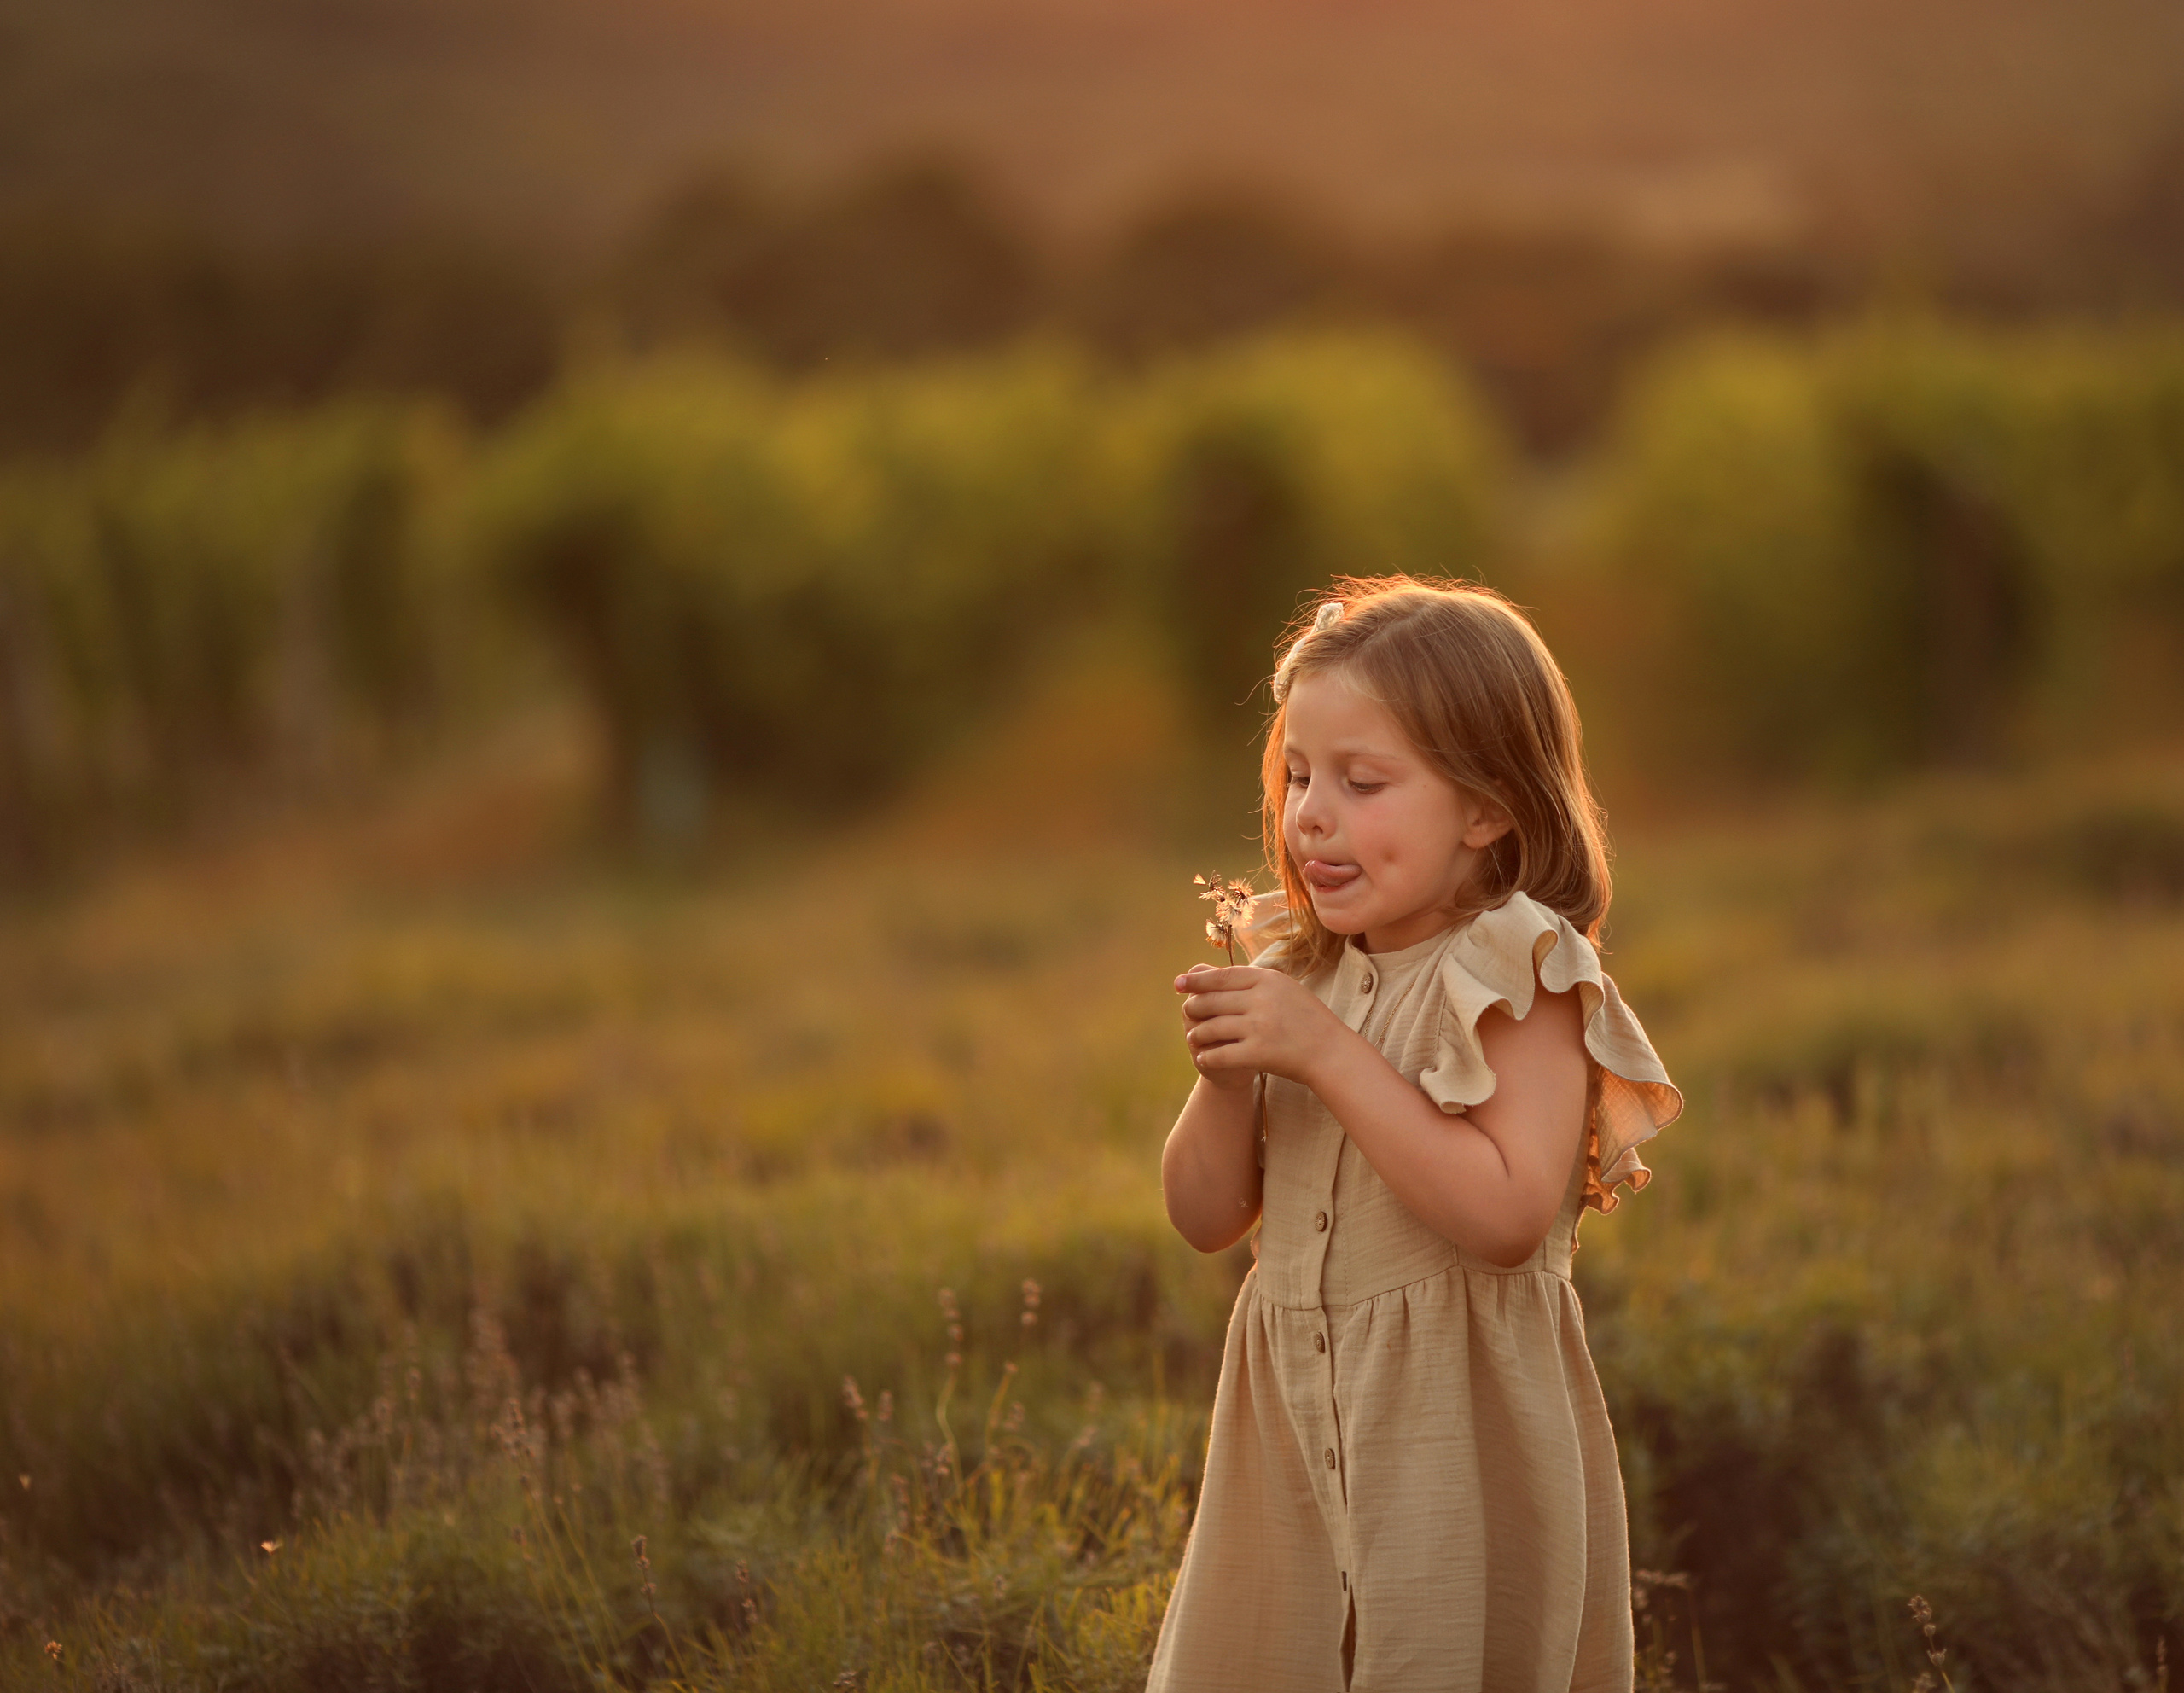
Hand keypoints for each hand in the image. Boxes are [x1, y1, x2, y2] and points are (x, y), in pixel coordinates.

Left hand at [1175, 964, 1340, 1090]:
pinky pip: (1221, 1054)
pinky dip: (1208, 1057)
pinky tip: (1203, 1058)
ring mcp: (1260, 1027)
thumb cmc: (1305, 1018)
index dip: (1198, 980)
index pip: (1223, 976)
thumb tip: (1204, 970)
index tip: (1179, 983)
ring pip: (1212, 1027)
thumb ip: (1247, 980)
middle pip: (1213, 1000)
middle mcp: (1262, 1000)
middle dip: (1195, 1007)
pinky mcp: (1259, 1053)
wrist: (1330, 1051)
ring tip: (1193, 1036)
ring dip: (1198, 1034)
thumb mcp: (1282, 989)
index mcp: (1268, 980)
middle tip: (1188, 1012)